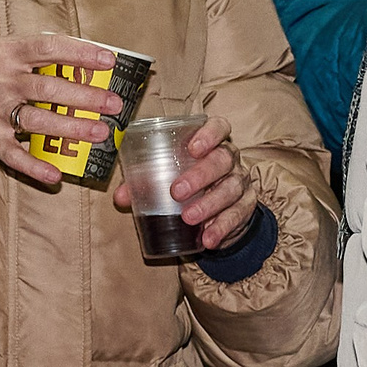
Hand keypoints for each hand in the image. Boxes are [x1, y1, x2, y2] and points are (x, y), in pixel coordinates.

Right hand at [0, 35, 121, 186]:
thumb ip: (27, 52)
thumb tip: (76, 56)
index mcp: (3, 51)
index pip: (49, 48)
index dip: (81, 54)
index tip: (108, 61)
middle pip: (50, 89)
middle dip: (86, 97)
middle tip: (114, 103)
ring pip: (39, 121)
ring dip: (73, 129)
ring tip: (100, 132)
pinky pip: (14, 155)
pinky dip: (35, 167)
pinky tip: (56, 175)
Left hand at [114, 113, 257, 249]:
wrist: (218, 209)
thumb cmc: (188, 181)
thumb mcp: (167, 176)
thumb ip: (144, 182)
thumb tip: (121, 196)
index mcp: (212, 143)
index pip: (219, 127)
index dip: (209, 134)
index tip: (193, 148)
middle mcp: (230, 159)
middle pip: (222, 159)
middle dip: (200, 175)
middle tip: (177, 192)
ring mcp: (240, 182)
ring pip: (230, 188)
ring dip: (209, 204)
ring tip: (188, 218)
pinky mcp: (245, 206)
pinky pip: (237, 215)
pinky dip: (222, 227)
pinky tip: (208, 238)